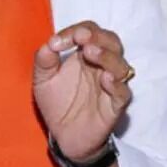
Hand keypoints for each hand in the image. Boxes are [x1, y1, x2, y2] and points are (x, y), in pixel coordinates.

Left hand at [32, 21, 132, 161]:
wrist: (63, 136)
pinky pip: (123, 92)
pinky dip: (116, 84)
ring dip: (107, 56)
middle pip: (111, 41)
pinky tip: (106, 79)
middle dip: (98, 36)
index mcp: (84, 54)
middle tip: (82, 38)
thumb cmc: (56, 103)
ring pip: (121, 65)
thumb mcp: (42, 79)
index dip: (76, 31)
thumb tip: (50, 43)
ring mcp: (110, 85)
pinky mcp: (115, 106)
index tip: (58, 42)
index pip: (89, 32)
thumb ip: (43, 59)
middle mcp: (101, 65)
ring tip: (91, 52)